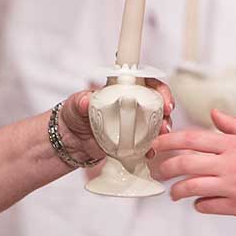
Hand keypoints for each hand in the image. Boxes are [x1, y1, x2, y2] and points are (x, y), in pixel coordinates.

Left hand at [56, 82, 177, 164]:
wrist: (68, 140)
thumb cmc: (73, 115)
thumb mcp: (75, 104)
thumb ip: (81, 101)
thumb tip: (85, 101)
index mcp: (122, 90)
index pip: (147, 84)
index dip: (160, 90)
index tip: (164, 100)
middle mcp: (132, 105)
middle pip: (157, 104)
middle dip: (166, 111)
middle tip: (165, 119)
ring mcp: (133, 124)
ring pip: (155, 123)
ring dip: (162, 129)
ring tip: (161, 134)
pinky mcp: (130, 142)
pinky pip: (146, 144)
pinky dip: (150, 148)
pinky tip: (149, 152)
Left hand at [150, 110, 235, 220]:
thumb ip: (234, 126)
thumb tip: (213, 113)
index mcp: (235, 144)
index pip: (192, 138)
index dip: (168, 141)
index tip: (156, 144)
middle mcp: (230, 164)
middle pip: (184, 163)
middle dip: (165, 167)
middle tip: (158, 171)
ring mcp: (233, 187)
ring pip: (191, 187)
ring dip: (177, 190)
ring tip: (174, 192)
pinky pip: (207, 206)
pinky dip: (198, 204)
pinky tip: (198, 202)